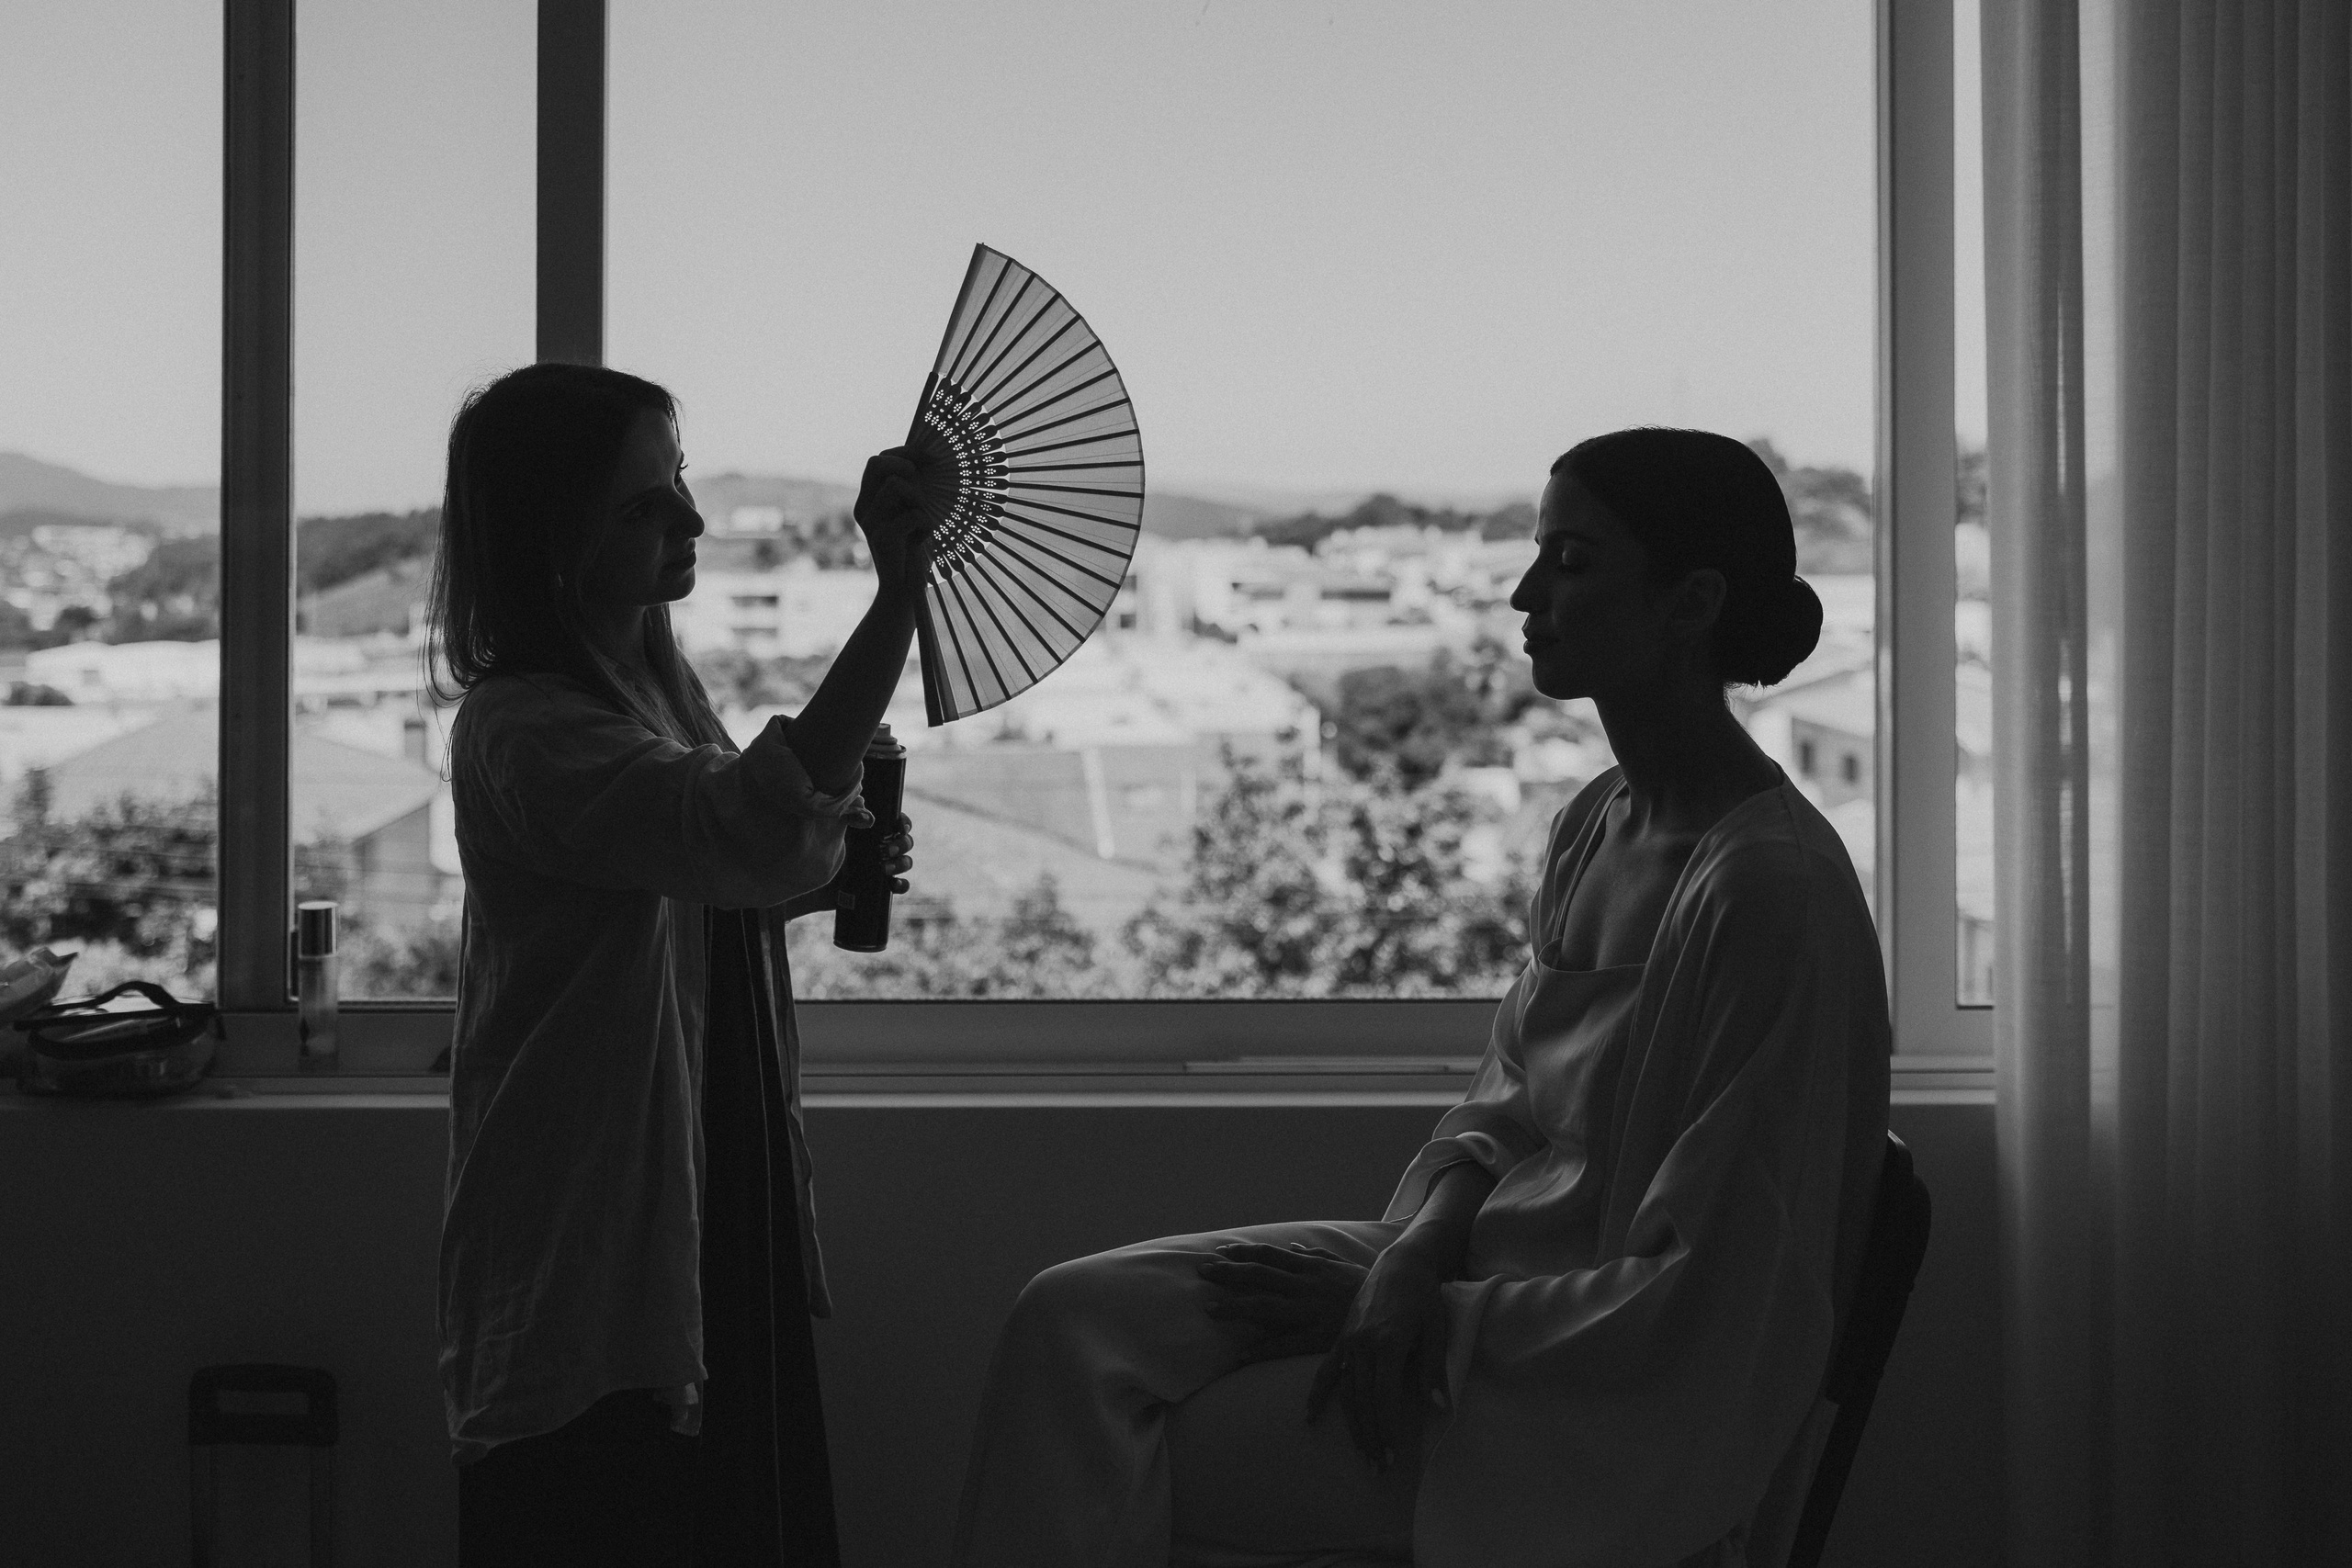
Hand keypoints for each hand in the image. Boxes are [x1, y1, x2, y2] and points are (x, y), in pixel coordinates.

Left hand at [778, 812, 912, 919]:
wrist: (806, 878)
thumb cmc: (818, 847)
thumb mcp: (830, 827)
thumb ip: (844, 813)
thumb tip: (861, 802)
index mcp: (873, 830)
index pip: (897, 822)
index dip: (904, 822)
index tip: (899, 826)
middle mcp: (881, 847)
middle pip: (906, 842)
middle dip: (901, 844)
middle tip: (885, 850)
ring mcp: (883, 867)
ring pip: (906, 862)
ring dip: (902, 863)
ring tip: (884, 868)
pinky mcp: (879, 886)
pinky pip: (901, 885)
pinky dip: (903, 885)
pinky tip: (893, 885)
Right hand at [854, 448, 933, 595]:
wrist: (903, 592)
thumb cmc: (914, 552)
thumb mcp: (909, 515)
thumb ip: (909, 492)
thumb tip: (926, 461)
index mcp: (868, 501)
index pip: (878, 460)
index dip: (905, 453)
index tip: (930, 458)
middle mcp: (863, 508)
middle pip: (877, 462)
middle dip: (906, 467)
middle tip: (920, 492)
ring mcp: (870, 522)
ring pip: (896, 484)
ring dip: (918, 498)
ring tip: (922, 520)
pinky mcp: (882, 538)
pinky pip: (913, 514)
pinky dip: (926, 524)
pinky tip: (924, 540)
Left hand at [1196, 1241, 1364, 1363]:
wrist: (1396, 1306)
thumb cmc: (1365, 1287)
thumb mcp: (1340, 1265)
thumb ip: (1314, 1254)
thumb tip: (1291, 1245)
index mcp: (1310, 1268)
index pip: (1270, 1257)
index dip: (1243, 1253)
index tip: (1220, 1252)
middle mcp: (1306, 1286)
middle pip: (1260, 1277)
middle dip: (1229, 1274)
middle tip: (1201, 1272)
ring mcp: (1311, 1312)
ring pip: (1266, 1308)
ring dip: (1236, 1308)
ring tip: (1210, 1310)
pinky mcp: (1318, 1338)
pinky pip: (1286, 1344)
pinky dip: (1263, 1348)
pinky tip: (1241, 1354)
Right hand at [1306, 1242, 1450, 1478]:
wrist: (1401, 1263)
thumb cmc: (1423, 1296)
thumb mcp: (1435, 1328)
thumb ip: (1433, 1369)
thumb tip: (1439, 1408)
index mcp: (1387, 1343)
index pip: (1384, 1398)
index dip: (1387, 1430)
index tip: (1393, 1457)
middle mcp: (1362, 1345)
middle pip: (1362, 1401)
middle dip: (1370, 1437)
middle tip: (1377, 1468)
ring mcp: (1348, 1341)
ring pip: (1345, 1391)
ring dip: (1352, 1425)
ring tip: (1361, 1454)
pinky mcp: (1341, 1337)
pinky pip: (1327, 1371)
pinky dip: (1317, 1395)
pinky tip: (1310, 1417)